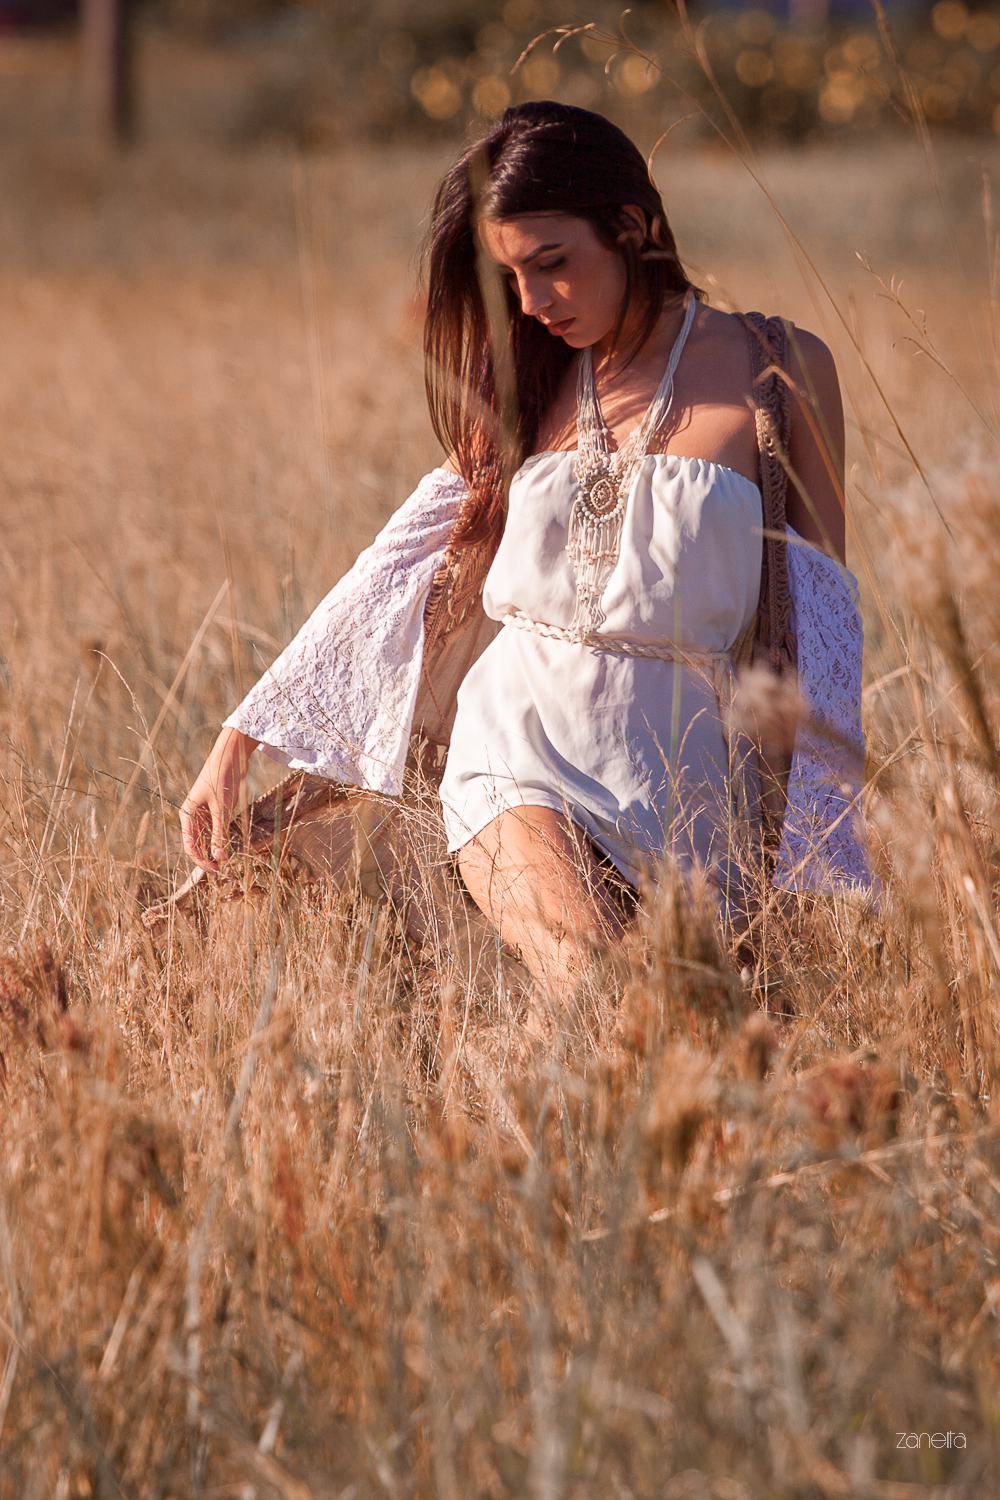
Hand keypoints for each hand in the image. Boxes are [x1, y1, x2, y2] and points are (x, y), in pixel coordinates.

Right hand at [180, 727, 259, 870]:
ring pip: (207, 837)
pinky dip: (221, 837)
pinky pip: (215, 828)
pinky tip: (230, 844)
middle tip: (224, 868)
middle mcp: (193, 815)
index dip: (202, 860)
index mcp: (188, 814)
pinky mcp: (214, 807)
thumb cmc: (222, 779)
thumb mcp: (222, 809)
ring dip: (215, 847)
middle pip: (197, 843)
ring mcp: (203, 811)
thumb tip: (219, 857)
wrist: (230, 756)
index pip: (190, 846)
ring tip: (228, 857)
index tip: (217, 869)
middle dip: (208, 856)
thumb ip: (220, 833)